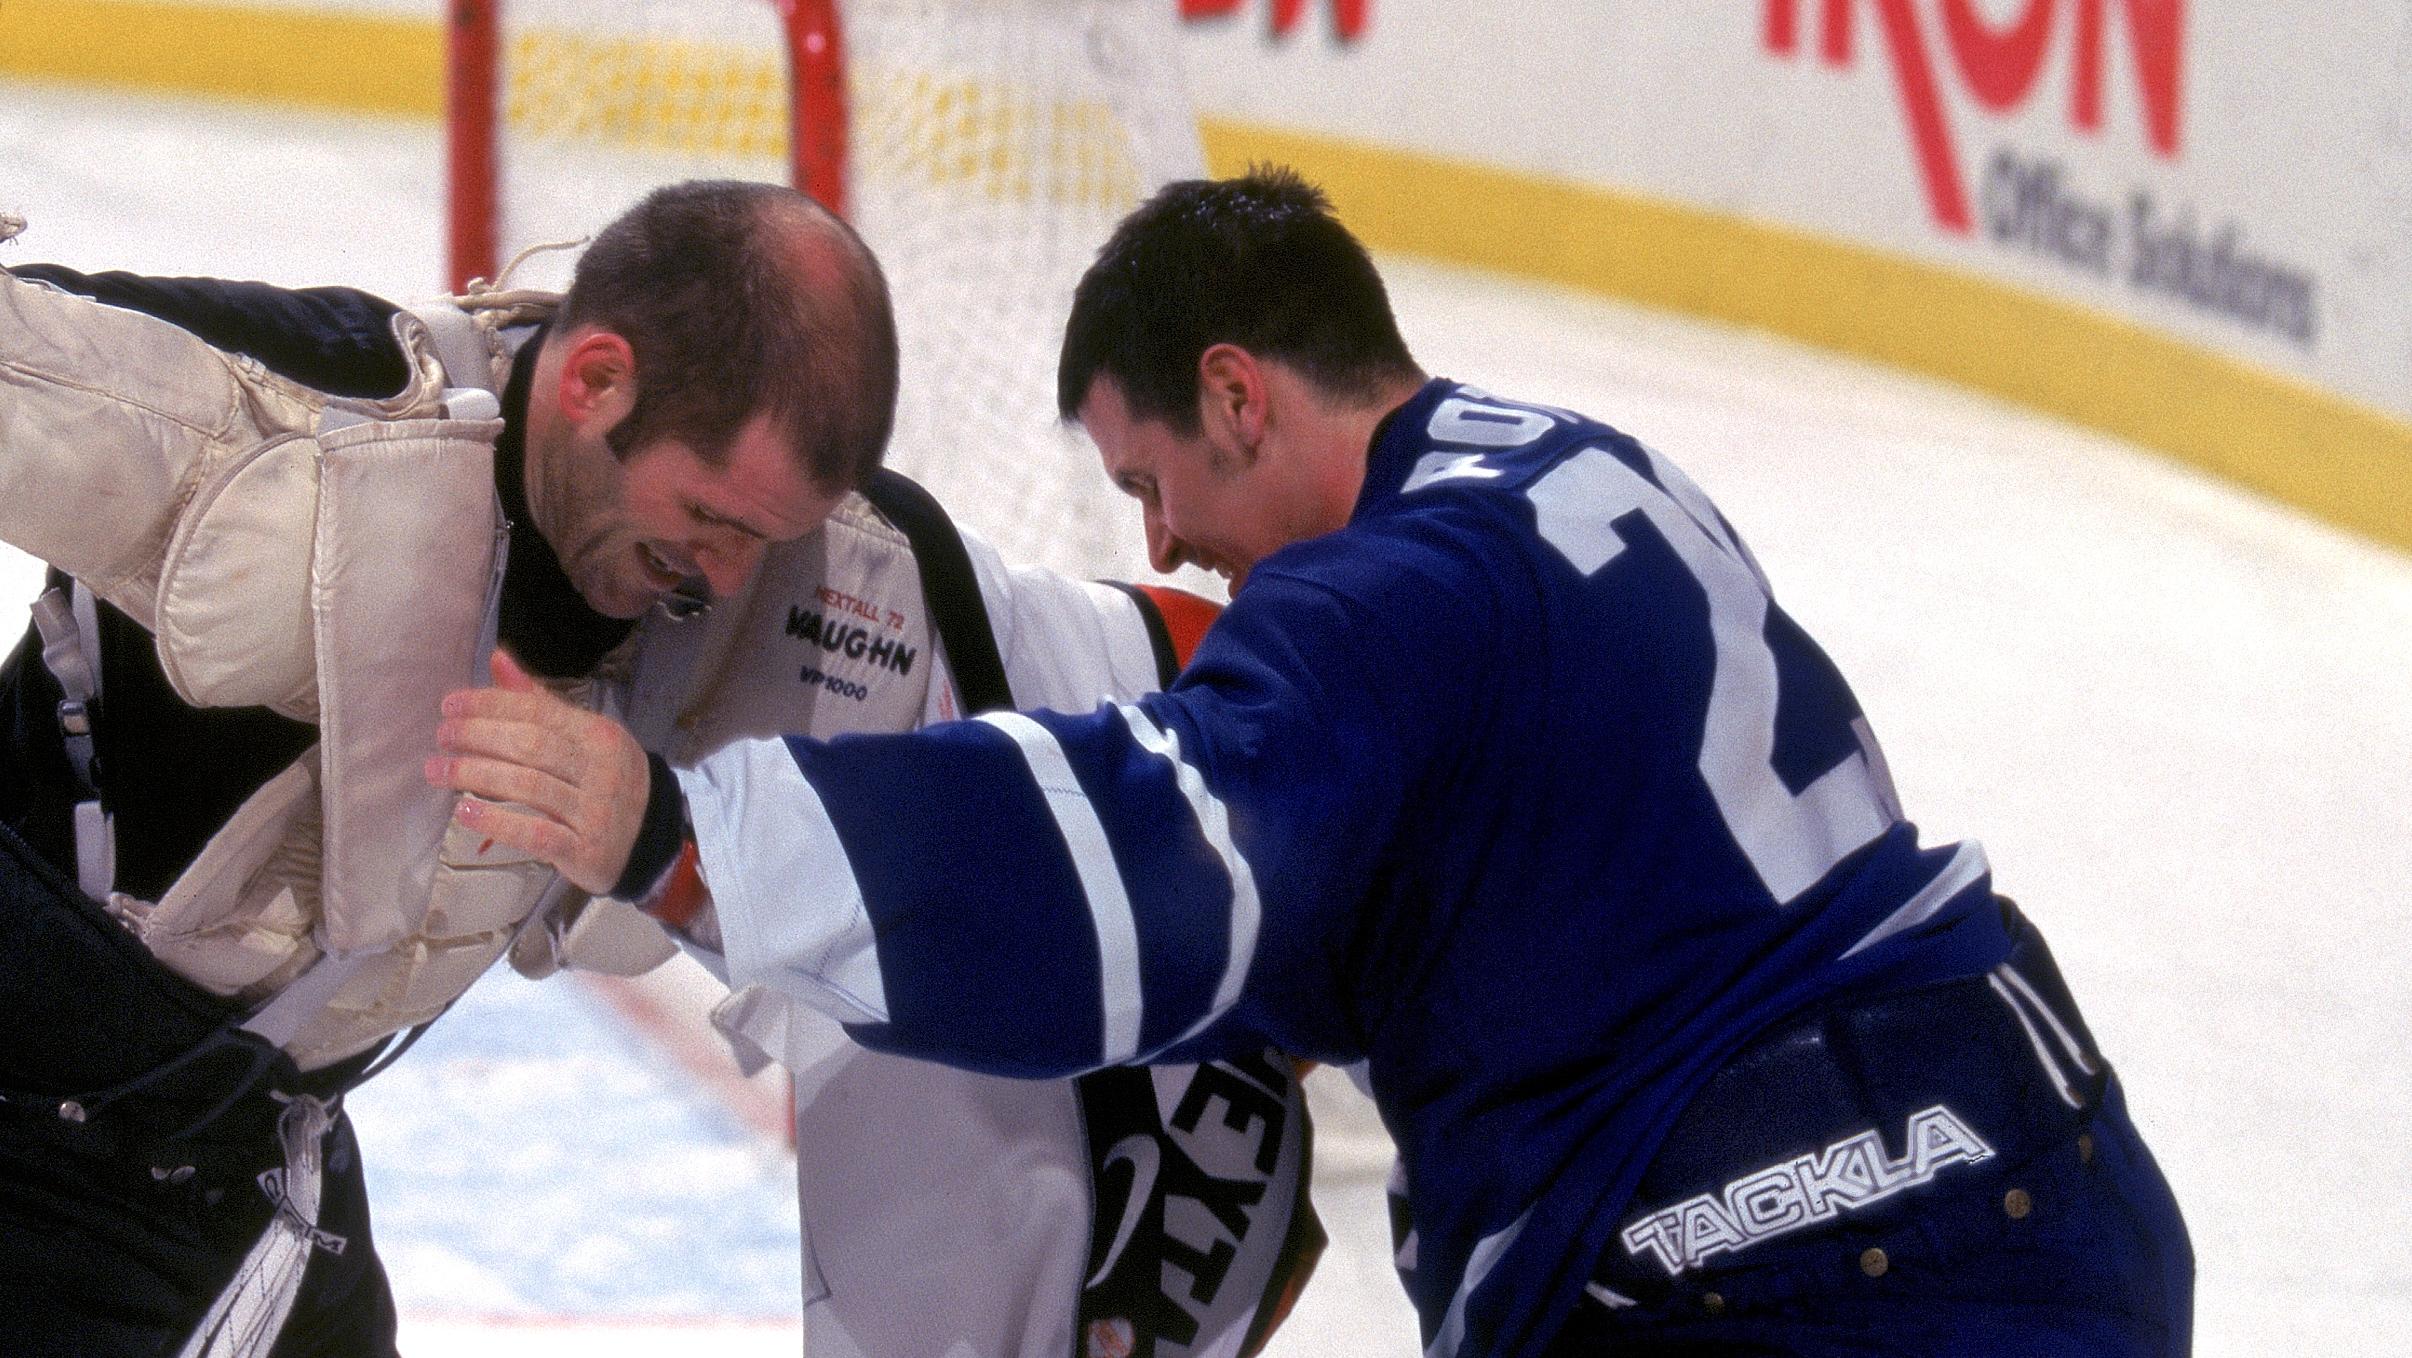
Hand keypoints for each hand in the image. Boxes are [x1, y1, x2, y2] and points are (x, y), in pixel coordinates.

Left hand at [425, 649, 650, 894]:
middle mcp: (600, 769)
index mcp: (598, 735)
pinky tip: (464, 812)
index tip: (450, 706)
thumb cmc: (605, 782)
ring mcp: (594, 811)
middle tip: (441, 737)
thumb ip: (539, 702)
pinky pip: (536, 833)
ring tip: (437, 771)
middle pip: (531, 746)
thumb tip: (498, 659)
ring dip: (475, 775)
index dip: (490, 705)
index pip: (539, 711)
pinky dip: (497, 822)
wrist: (648, 840)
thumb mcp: (584, 737)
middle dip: (478, 737)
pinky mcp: (585, 850)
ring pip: (529, 786)